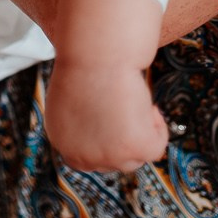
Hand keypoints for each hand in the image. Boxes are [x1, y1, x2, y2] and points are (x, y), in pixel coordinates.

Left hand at [43, 60, 167, 172]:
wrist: (97, 55)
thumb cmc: (84, 64)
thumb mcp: (70, 97)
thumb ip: (81, 120)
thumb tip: (102, 128)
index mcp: (61, 140)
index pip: (85, 159)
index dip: (103, 142)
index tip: (114, 124)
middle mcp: (81, 156)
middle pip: (112, 162)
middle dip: (122, 139)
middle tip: (126, 110)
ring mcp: (108, 158)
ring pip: (134, 158)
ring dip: (138, 131)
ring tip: (133, 102)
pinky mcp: (135, 150)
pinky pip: (156, 147)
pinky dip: (157, 126)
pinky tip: (147, 104)